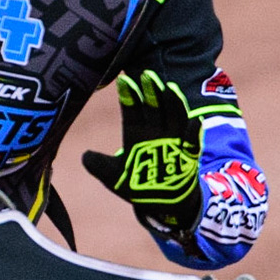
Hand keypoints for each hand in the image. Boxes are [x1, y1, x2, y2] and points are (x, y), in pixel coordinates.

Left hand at [82, 70, 202, 232]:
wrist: (163, 204)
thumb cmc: (138, 186)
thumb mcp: (114, 177)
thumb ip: (100, 166)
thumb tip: (84, 157)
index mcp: (136, 135)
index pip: (132, 111)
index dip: (129, 96)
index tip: (124, 80)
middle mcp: (155, 134)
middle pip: (154, 108)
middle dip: (151, 92)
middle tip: (147, 75)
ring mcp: (173, 142)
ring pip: (174, 118)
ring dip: (173, 104)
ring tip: (170, 89)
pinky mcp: (188, 155)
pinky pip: (193, 142)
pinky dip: (194, 133)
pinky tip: (195, 121)